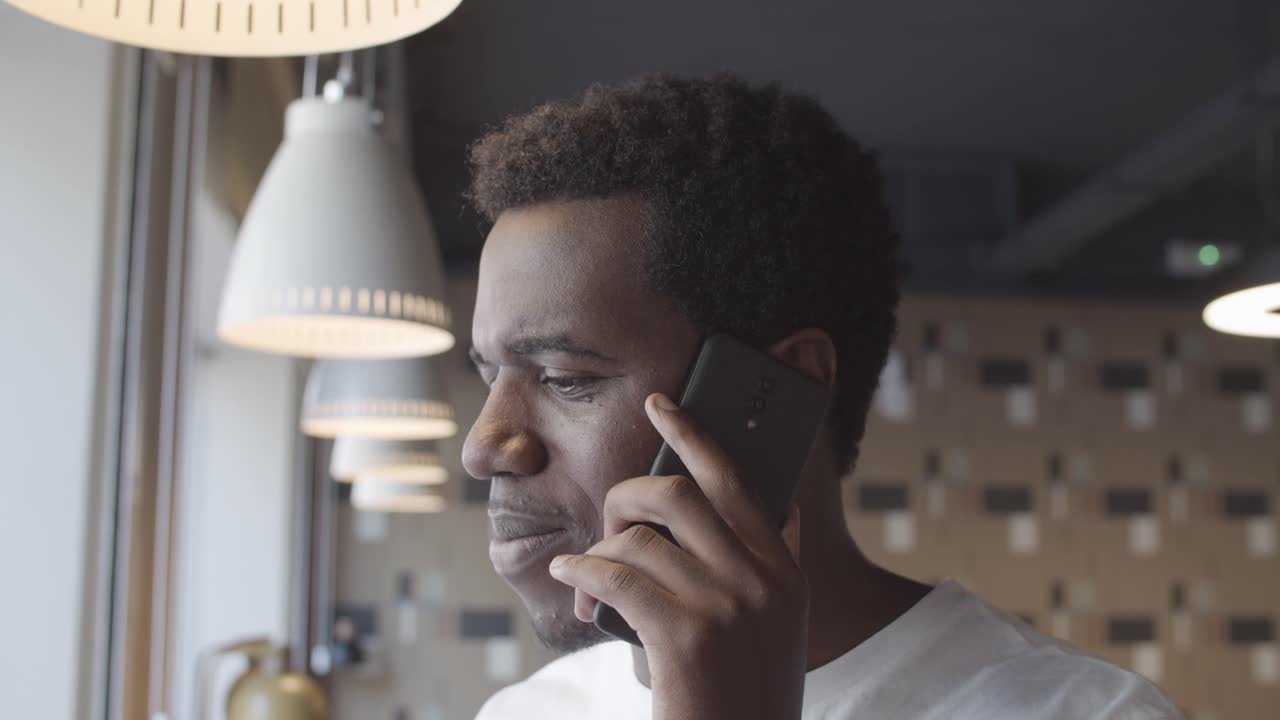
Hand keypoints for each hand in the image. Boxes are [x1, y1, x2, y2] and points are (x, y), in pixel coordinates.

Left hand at [548, 393, 808, 719]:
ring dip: (599, 552)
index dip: (693, 437)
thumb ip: (774, 566)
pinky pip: (617, 577)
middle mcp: (762, 581)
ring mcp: (727, 608)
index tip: (660, 405)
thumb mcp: (778, 626)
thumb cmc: (744, 694)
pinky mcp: (687, 638)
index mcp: (784, 571)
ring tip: (587, 574)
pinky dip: (583, 571)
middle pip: (677, 496)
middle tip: (610, 524)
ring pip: (639, 540)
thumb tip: (782, 509)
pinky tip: (571, 575)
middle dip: (626, 498)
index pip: (735, 483)